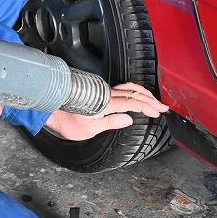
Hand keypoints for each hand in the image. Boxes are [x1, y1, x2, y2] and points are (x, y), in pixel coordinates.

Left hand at [44, 82, 168, 141]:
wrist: (54, 113)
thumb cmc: (69, 124)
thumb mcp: (89, 129)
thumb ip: (110, 122)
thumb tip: (129, 119)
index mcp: (105, 104)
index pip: (132, 103)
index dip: (147, 106)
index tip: (159, 111)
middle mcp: (106, 95)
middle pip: (133, 93)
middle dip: (150, 100)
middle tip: (162, 107)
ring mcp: (103, 92)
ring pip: (128, 88)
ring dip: (143, 93)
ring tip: (154, 100)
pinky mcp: (100, 93)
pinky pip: (121, 88)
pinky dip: (134, 90)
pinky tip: (137, 94)